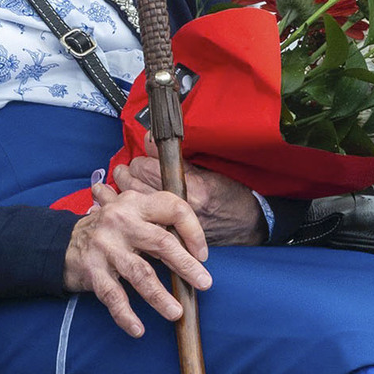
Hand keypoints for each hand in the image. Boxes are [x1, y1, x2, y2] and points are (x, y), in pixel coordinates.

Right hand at [62, 180, 212, 337]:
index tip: (202, 254)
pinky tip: (138, 329)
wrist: (62, 243)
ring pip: (139, 273)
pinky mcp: (92, 269)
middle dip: (186, 265)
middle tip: (204, 283)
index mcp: (136, 203)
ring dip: (159, 296)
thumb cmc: (110, 230)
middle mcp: (121, 220)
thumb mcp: (132, 213)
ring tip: (176, 312)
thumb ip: (159, 221)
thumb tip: (197, 246)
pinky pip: (112, 296)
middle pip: (161, 242)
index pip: (173, 208)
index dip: (193, 231)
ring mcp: (105, 245)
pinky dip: (125, 315)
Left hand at [114, 151, 264, 245]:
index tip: (142, 158)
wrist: (246, 227)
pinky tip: (132, 206)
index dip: (140, 160)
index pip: (146, 167)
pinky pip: (142, 219)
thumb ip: (176, 158)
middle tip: (128, 171)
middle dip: (127, 174)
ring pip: (133, 202)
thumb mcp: (208, 170)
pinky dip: (134, 211)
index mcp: (191, 187)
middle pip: (134, 184)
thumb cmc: (231, 196)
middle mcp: (180, 207)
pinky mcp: (172, 235)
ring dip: (126, 192)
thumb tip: (148, 139)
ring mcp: (174, 223)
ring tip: (126, 186)